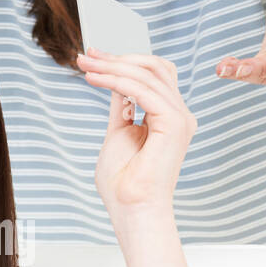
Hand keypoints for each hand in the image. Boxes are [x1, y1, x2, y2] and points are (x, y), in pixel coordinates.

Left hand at [77, 48, 196, 211]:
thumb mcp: (118, 132)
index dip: (125, 60)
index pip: (154, 75)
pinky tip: (94, 79)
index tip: (94, 56)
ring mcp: (180, 118)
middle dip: (118, 58)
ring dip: (112, 66)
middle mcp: (179, 115)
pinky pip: (142, 90)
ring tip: (85, 66)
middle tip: (87, 56)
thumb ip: (120, 104)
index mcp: (169, 117)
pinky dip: (116, 80)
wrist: (132, 210)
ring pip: (148, 74)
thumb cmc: (124, 182)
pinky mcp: (174, 123)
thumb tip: (113, 77)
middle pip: (154, 67)